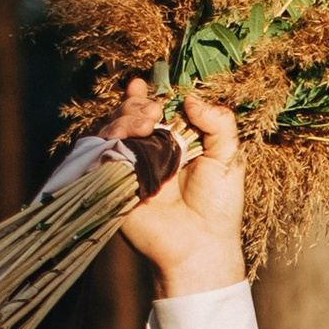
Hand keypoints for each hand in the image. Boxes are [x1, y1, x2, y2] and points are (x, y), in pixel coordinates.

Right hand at [112, 79, 247, 297]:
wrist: (200, 245)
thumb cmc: (218, 206)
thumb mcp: (228, 158)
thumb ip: (219, 123)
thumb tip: (190, 97)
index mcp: (172, 143)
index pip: (151, 110)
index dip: (145, 94)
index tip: (144, 83)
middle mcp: (147, 152)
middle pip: (127, 115)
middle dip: (136, 105)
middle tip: (154, 112)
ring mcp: (129, 167)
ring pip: (111, 129)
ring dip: (124, 117)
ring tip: (147, 123)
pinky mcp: (114, 184)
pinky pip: (99, 154)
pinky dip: (110, 139)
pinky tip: (129, 137)